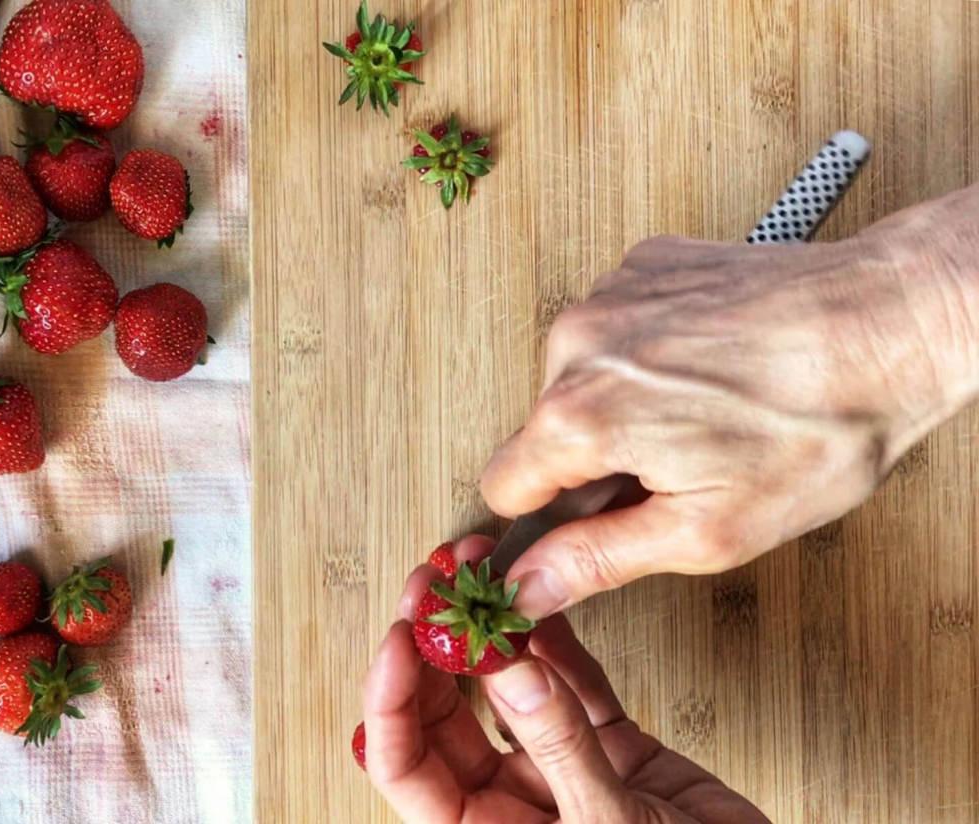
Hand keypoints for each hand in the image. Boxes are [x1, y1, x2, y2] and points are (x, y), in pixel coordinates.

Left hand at [362, 536, 769, 822]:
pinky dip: (558, 646)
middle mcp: (511, 803)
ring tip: (478, 577)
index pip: (405, 764)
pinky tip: (540, 604)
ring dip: (490, 634)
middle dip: (433, 645)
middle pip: (444, 716)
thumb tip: (508, 667)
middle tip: (436, 586)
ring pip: (504, 692)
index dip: (390, 701)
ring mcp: (560, 770)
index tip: (403, 637)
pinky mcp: (613, 752)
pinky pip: (574, 687)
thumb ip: (560, 744)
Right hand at [481, 188, 978, 616]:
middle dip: (597, 457)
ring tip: (704, 409)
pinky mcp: (643, 264)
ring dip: (624, 402)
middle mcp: (578, 343)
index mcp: (581, 415)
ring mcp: (609, 293)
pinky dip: (649, 354)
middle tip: (677, 465)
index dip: (547, 517)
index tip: (588, 520)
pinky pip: (615, 328)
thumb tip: (531, 585)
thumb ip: (599, 560)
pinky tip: (707, 366)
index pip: (502, 485)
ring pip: (580, 377)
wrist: (890, 320)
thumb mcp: (708, 528)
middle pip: (545, 429)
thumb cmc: (818, 424)